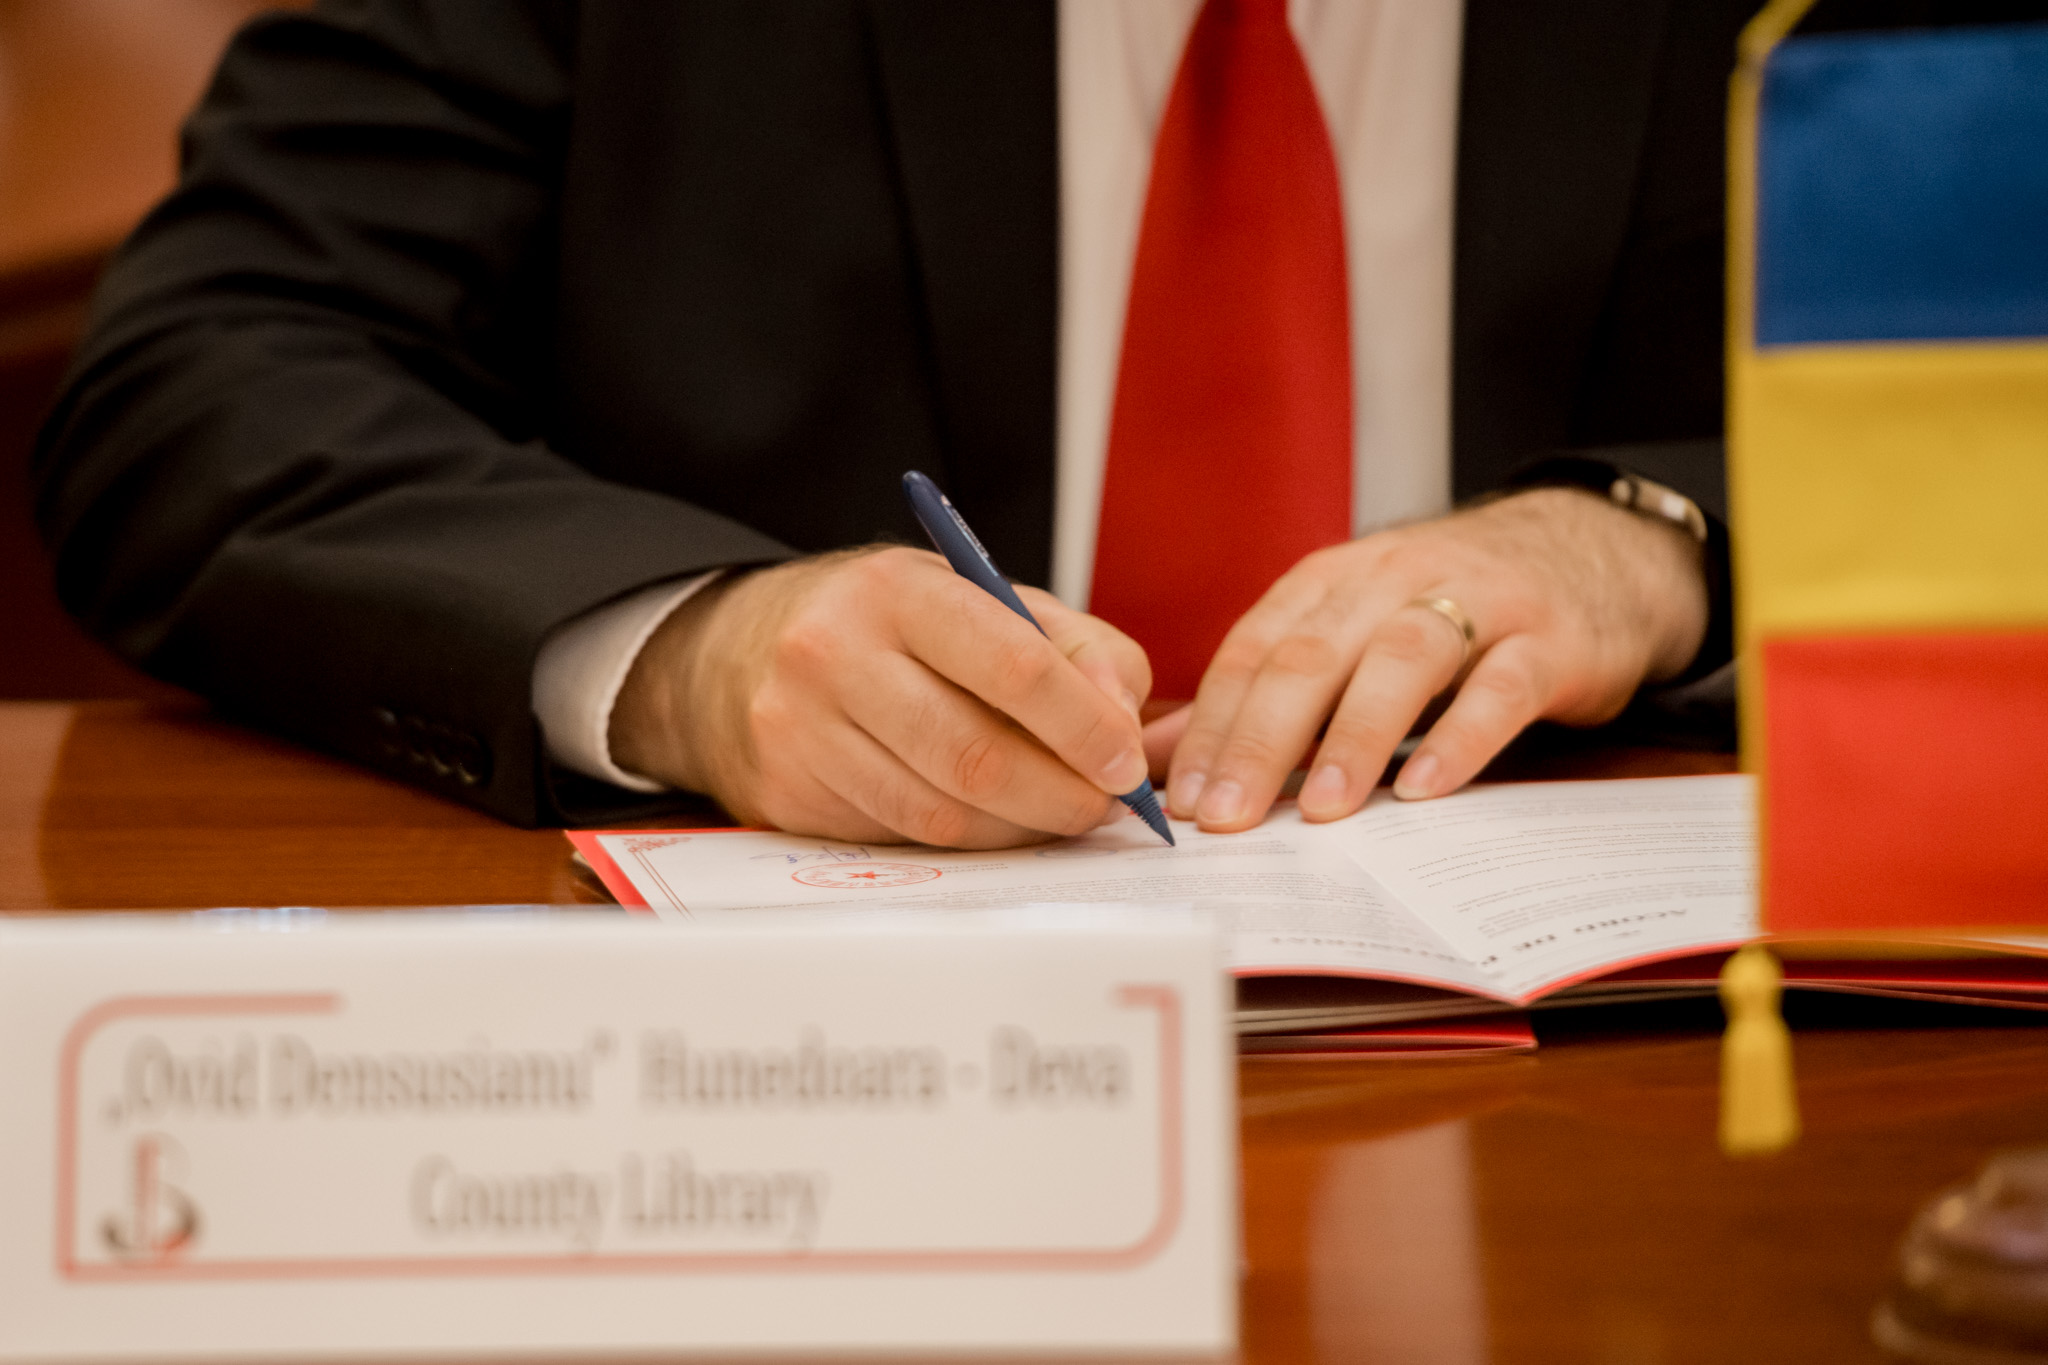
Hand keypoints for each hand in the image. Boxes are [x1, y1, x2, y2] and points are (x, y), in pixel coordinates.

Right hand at [610, 546, 1152, 847]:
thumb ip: (1077, 646)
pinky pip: (903, 838)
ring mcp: (801, 730)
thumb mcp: (983, 598)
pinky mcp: (788, 794)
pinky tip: (992, 820)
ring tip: (1055, 813)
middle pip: (976, 756)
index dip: (1084, 725)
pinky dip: (967, 840)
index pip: (1012, 664)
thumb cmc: (892, 626)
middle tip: (1103, 807)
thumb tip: (1124, 723)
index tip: (1126, 763)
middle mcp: (835, 654)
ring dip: (1019, 828)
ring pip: (940, 812)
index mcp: (898, 590)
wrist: (742, 651)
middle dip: (1061, 795)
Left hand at [1157, 488, 1708, 830]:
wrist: (1590, 553)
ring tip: (1323, 810)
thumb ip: (1260, 694)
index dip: (1215, 724)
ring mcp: (1476, 604)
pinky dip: (1462, 738)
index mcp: (1332, 581)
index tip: (1183, 800)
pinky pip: (1500, 687)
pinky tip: (1427, 790)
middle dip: (1262, 740)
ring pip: (1401, 661)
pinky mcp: (1549, 640)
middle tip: (1227, 817)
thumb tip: (1160, 756)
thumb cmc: (1448, 609)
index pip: (1255, 650)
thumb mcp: (1350, 632)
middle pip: (1312, 656)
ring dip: (1355, 738)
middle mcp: (1393, 580)